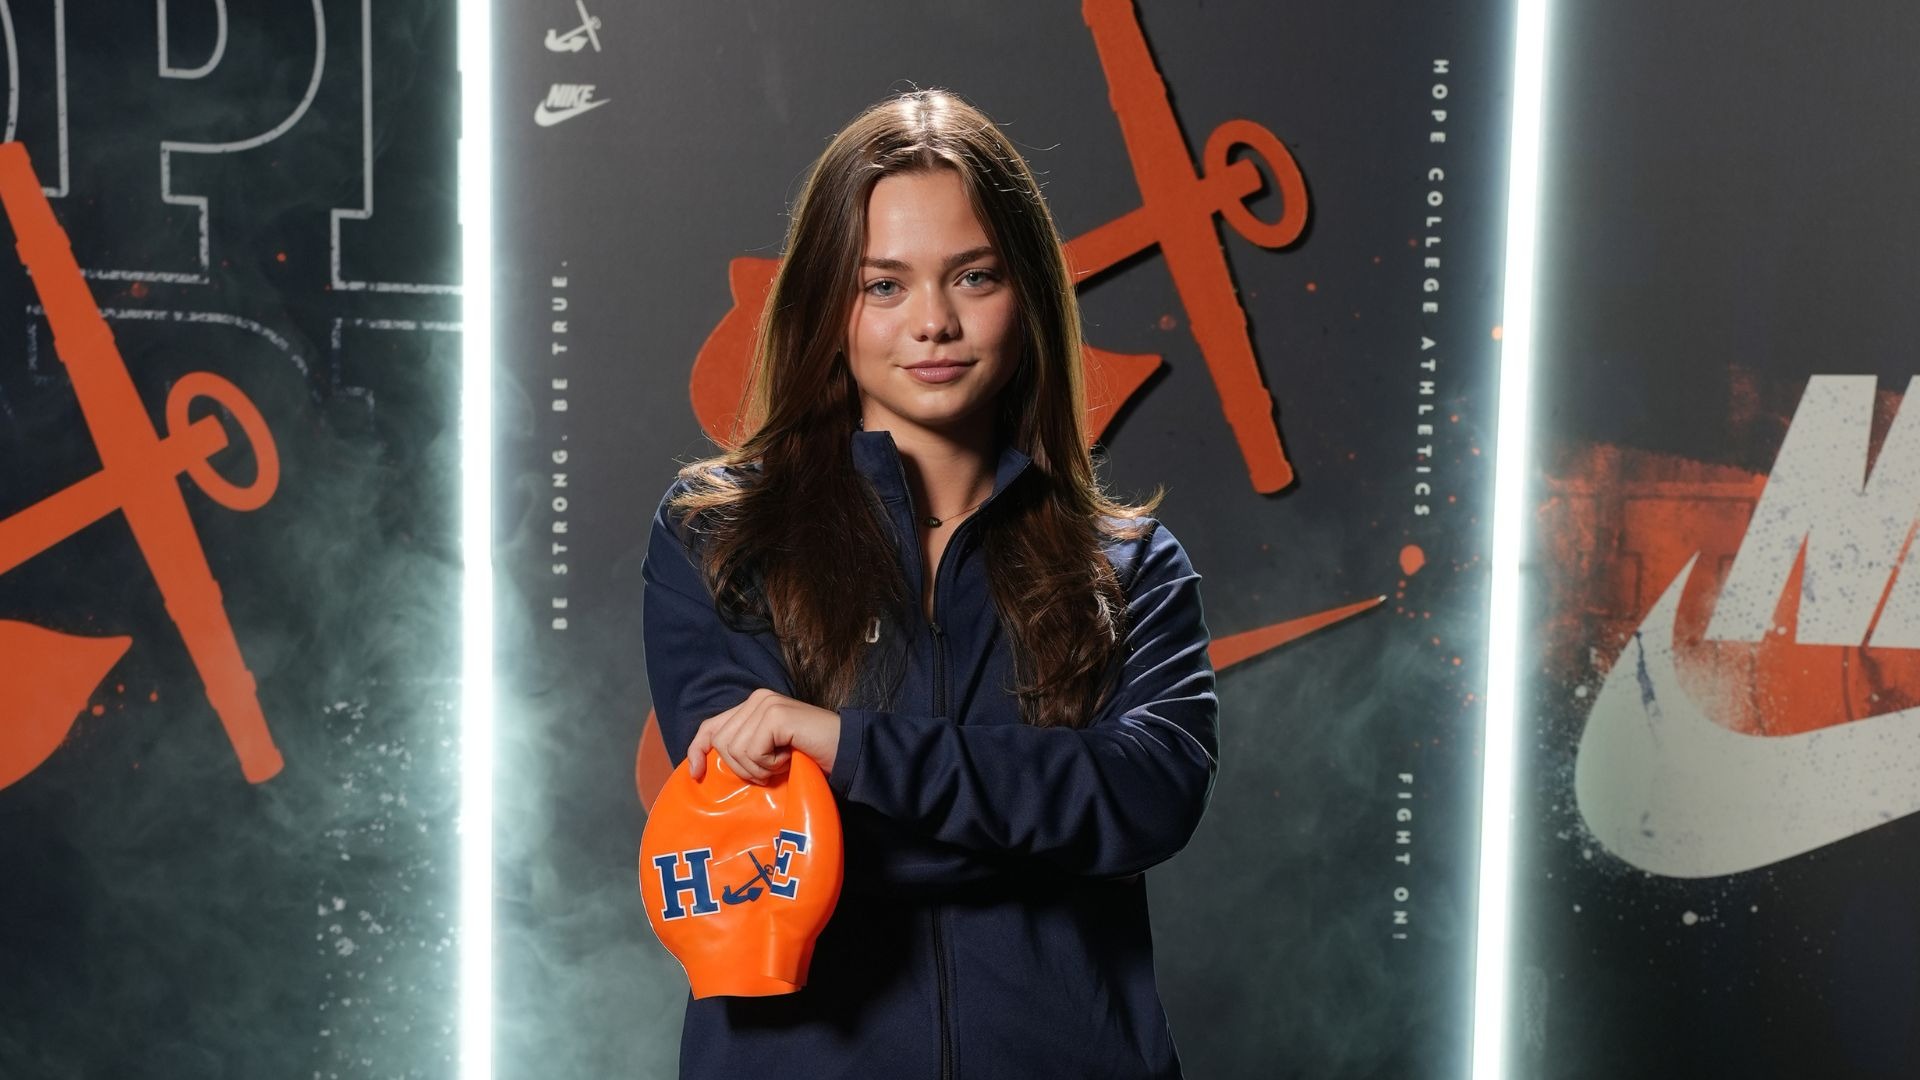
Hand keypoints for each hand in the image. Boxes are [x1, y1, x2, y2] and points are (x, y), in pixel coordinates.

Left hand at [686, 688, 840, 784]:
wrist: (846, 751)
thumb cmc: (809, 756)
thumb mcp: (768, 751)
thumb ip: (744, 747)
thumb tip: (704, 764)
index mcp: (752, 705)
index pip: (711, 726)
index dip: (697, 749)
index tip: (696, 775)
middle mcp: (756, 699)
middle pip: (721, 742)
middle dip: (742, 768)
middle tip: (771, 770)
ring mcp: (766, 704)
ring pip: (735, 750)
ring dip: (759, 768)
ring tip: (782, 763)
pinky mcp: (776, 715)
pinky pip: (753, 752)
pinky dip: (769, 765)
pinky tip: (788, 758)